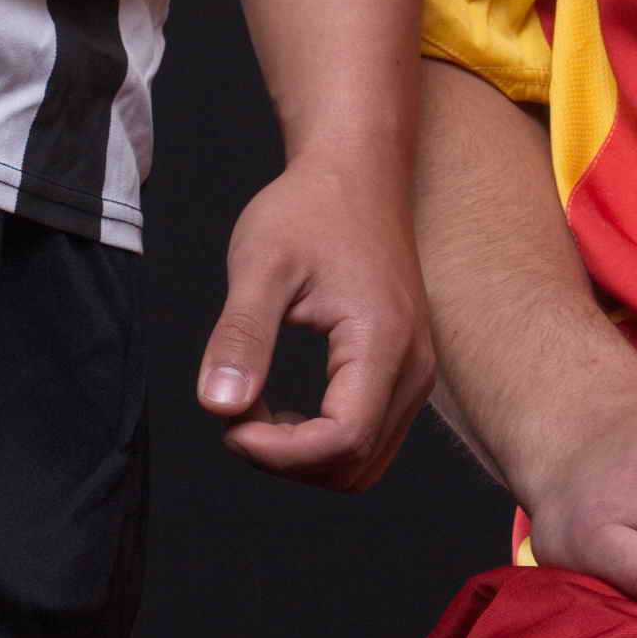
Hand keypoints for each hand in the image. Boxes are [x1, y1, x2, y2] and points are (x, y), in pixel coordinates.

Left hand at [199, 148, 434, 487]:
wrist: (357, 172)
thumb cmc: (311, 209)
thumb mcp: (260, 264)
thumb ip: (241, 337)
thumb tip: (220, 406)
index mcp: (383, 342)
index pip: (341, 442)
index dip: (278, 452)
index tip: (231, 422)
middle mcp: (413, 367)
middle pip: (355, 465)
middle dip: (286, 459)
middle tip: (236, 414)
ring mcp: (416, 372)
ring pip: (364, 462)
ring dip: (304, 457)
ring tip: (257, 410)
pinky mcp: (406, 371)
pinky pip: (370, 437)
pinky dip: (324, 442)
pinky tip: (286, 410)